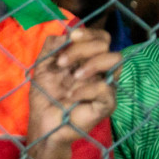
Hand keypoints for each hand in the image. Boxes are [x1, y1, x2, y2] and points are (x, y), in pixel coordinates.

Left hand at [27, 28, 119, 151]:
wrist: (43, 125)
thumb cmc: (45, 97)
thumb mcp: (43, 67)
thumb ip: (52, 47)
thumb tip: (66, 34)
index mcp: (87, 59)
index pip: (101, 37)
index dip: (89, 33)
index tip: (71, 37)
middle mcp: (100, 69)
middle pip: (106, 44)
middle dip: (82, 49)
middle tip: (62, 63)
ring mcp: (106, 85)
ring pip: (116, 60)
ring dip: (92, 63)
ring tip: (74, 76)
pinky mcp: (107, 104)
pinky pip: (106, 88)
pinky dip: (86, 89)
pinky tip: (71, 96)